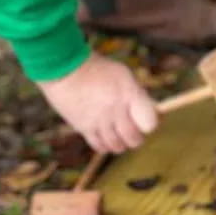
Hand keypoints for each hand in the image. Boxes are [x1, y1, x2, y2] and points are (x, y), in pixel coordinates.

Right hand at [37, 52, 157, 153]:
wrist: (65, 68)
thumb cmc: (97, 68)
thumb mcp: (123, 75)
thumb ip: (136, 94)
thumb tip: (150, 110)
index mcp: (130, 95)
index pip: (150, 123)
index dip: (150, 124)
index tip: (146, 121)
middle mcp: (116, 111)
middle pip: (134, 138)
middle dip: (136, 138)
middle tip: (134, 133)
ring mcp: (100, 121)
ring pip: (117, 146)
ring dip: (121, 143)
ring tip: (118, 135)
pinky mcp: (84, 128)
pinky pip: (100, 147)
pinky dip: (105, 146)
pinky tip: (105, 137)